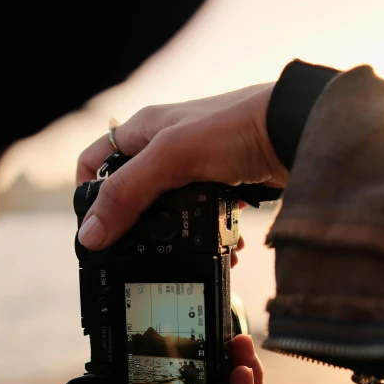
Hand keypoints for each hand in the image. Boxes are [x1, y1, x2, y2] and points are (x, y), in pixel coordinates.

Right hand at [76, 83, 288, 251]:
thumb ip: (127, 194)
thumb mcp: (170, 158)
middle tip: (141, 254)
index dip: (87, 197)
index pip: (94, 165)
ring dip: (173, 238)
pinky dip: (206, 237)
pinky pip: (200, 219)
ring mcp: (192, 169)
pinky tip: (221, 248)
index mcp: (142, 132)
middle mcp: (163, 149)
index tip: (95, 231)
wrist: (296, 131)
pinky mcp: (219, 187)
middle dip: (135, 227)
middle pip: (130, 196)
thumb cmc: (235, 127)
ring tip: (186, 256)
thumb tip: (91, 234)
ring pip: (166, 212)